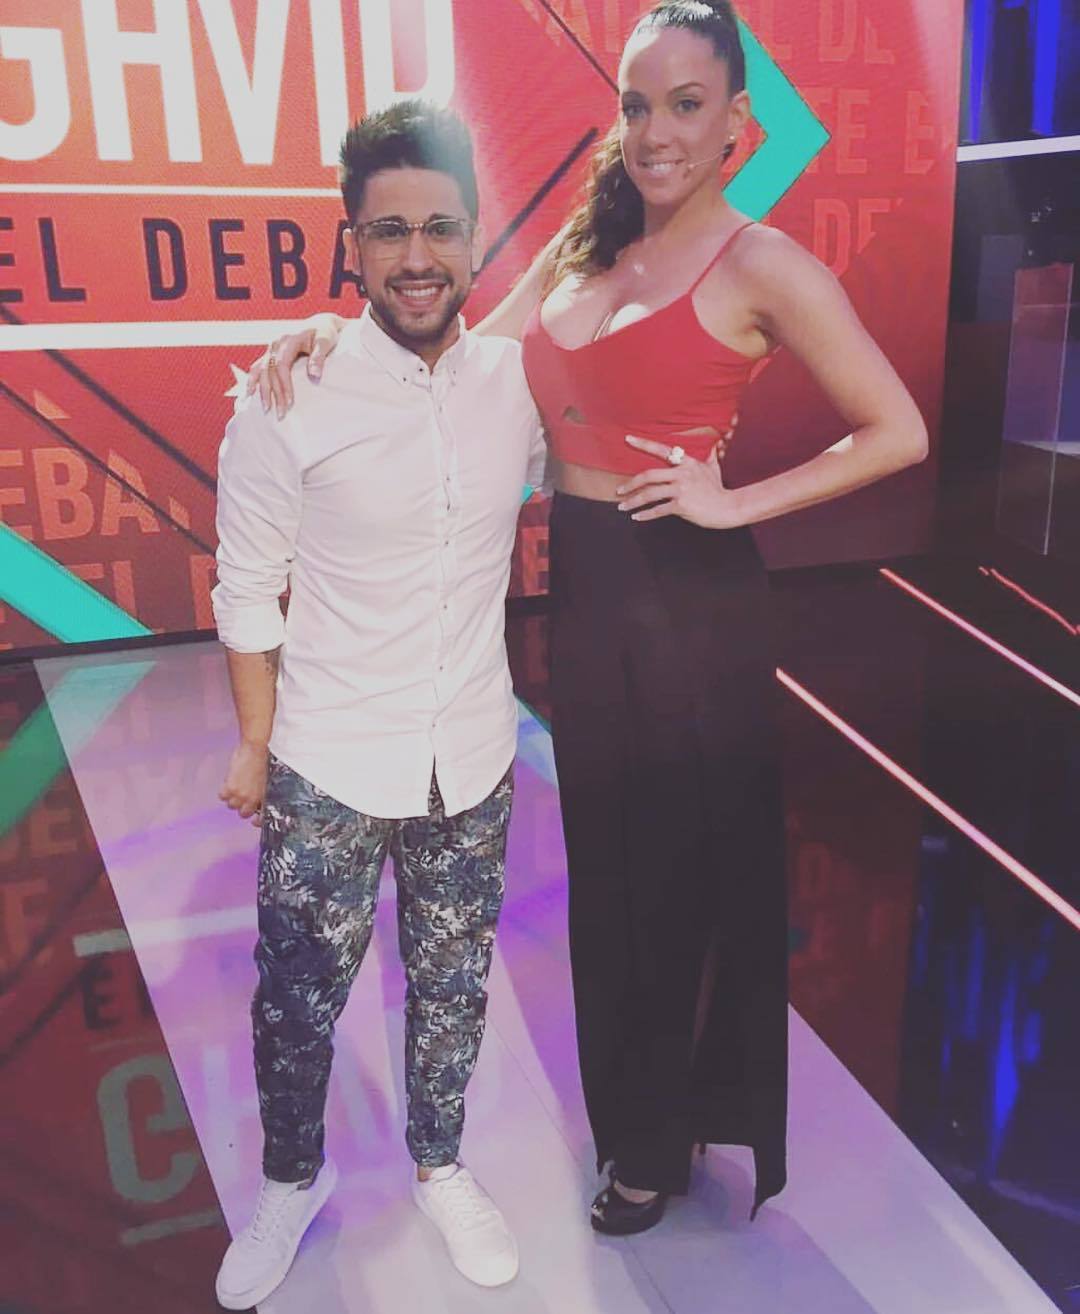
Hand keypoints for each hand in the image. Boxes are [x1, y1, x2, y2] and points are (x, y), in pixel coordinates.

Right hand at [219, 741, 268, 827]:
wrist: (256, 750)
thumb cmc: (263, 761)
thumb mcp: (268, 781)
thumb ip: (262, 794)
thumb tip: (258, 802)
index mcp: (263, 798)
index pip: (260, 818)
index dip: (256, 819)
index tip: (253, 817)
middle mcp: (251, 799)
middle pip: (243, 813)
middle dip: (243, 806)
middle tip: (243, 795)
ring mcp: (239, 794)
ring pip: (231, 805)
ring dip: (233, 798)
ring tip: (237, 785)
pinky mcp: (229, 787)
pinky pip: (222, 796)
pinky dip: (224, 791)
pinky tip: (230, 782)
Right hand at [245, 313, 345, 417]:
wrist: (320, 324)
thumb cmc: (324, 333)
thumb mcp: (325, 342)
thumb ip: (319, 357)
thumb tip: (314, 375)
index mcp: (288, 340)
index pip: (281, 365)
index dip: (284, 384)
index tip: (290, 402)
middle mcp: (275, 343)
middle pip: (270, 371)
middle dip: (274, 393)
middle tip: (280, 414)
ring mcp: (270, 348)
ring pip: (261, 371)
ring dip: (261, 390)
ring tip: (265, 408)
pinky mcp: (270, 354)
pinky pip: (258, 368)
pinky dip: (252, 381)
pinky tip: (249, 394)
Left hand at [616, 421, 743, 527]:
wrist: (728, 507)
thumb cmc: (718, 488)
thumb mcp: (714, 468)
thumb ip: (710, 455)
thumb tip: (716, 443)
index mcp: (687, 462)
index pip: (662, 450)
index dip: (644, 444)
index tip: (628, 439)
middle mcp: (682, 474)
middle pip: (648, 475)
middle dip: (630, 484)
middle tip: (619, 490)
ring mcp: (681, 490)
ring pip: (650, 494)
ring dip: (633, 502)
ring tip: (622, 507)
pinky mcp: (681, 506)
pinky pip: (658, 510)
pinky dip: (645, 515)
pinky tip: (636, 517)